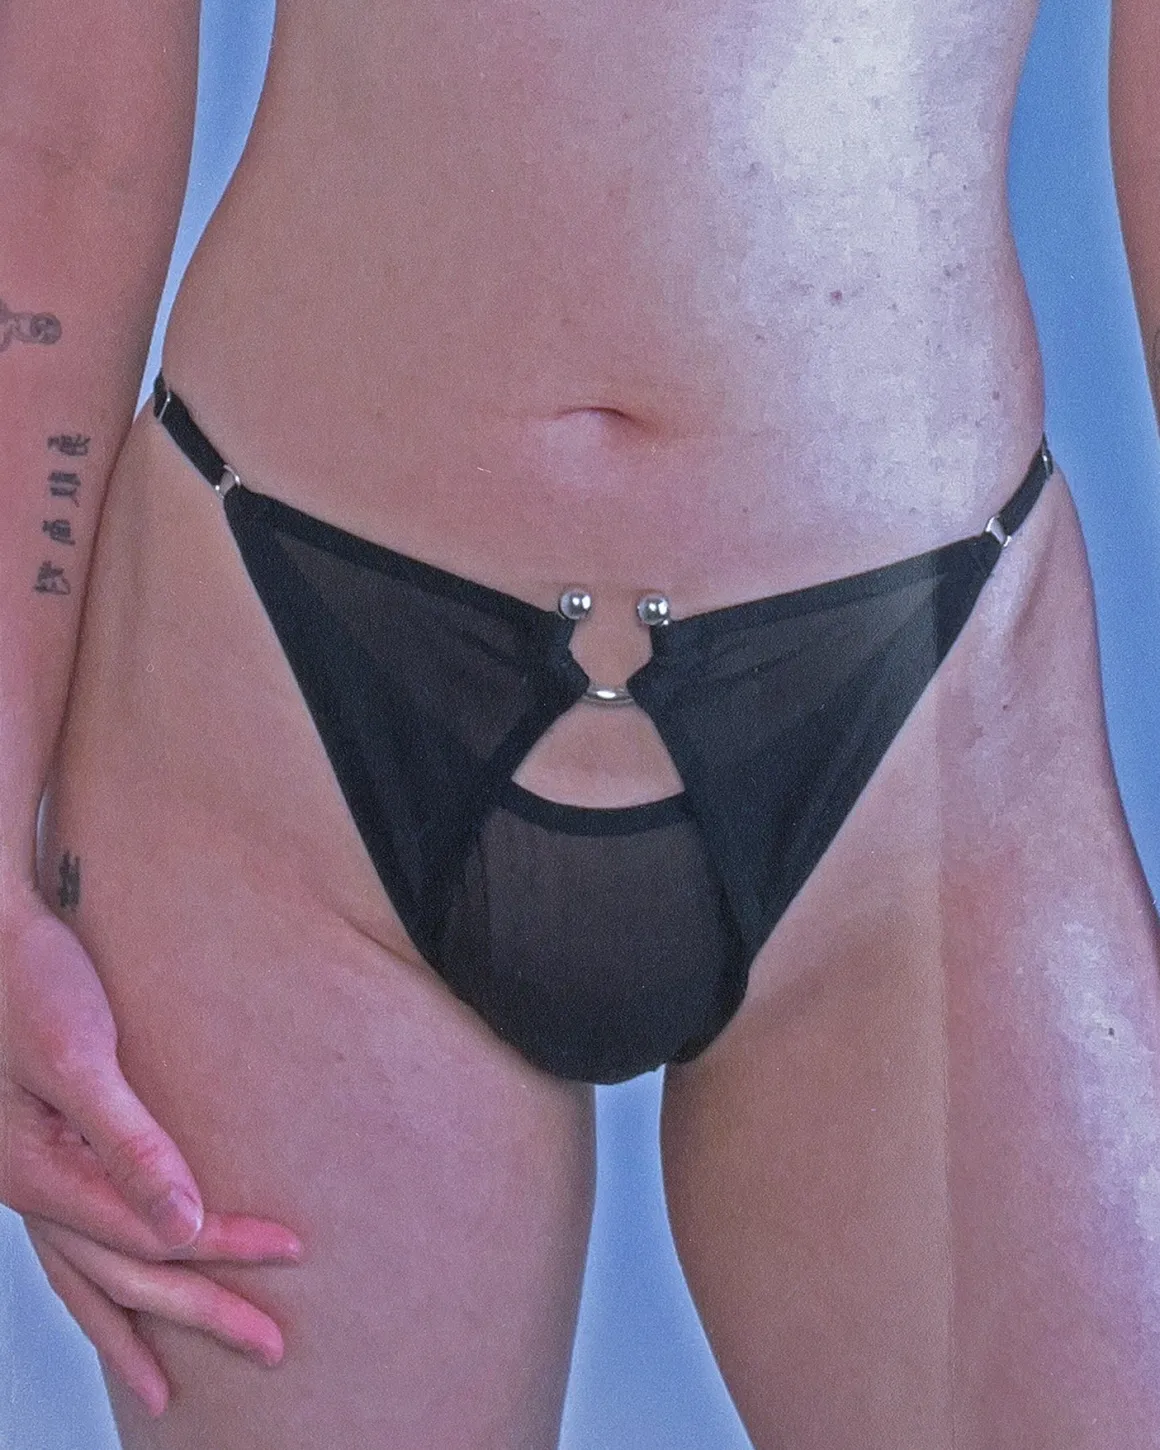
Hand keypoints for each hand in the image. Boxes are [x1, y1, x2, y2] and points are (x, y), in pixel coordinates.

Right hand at [1, 890, 300, 1415]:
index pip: (153, 1234)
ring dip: (135, 1326)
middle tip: (269, 1347)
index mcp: (40, 1173)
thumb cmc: (32, 980)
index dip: (225, 1246)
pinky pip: (69, 1246)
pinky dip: (97, 1286)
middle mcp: (29, 1191)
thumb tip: (184, 1228)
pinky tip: (116, 1301)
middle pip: (125, 1273)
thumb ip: (130, 1145)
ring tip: (166, 1388)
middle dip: (198, 1312)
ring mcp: (27, 1181)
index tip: (291, 1250)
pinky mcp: (38, 1158)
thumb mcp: (80, 1057)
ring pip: (86, 1275)